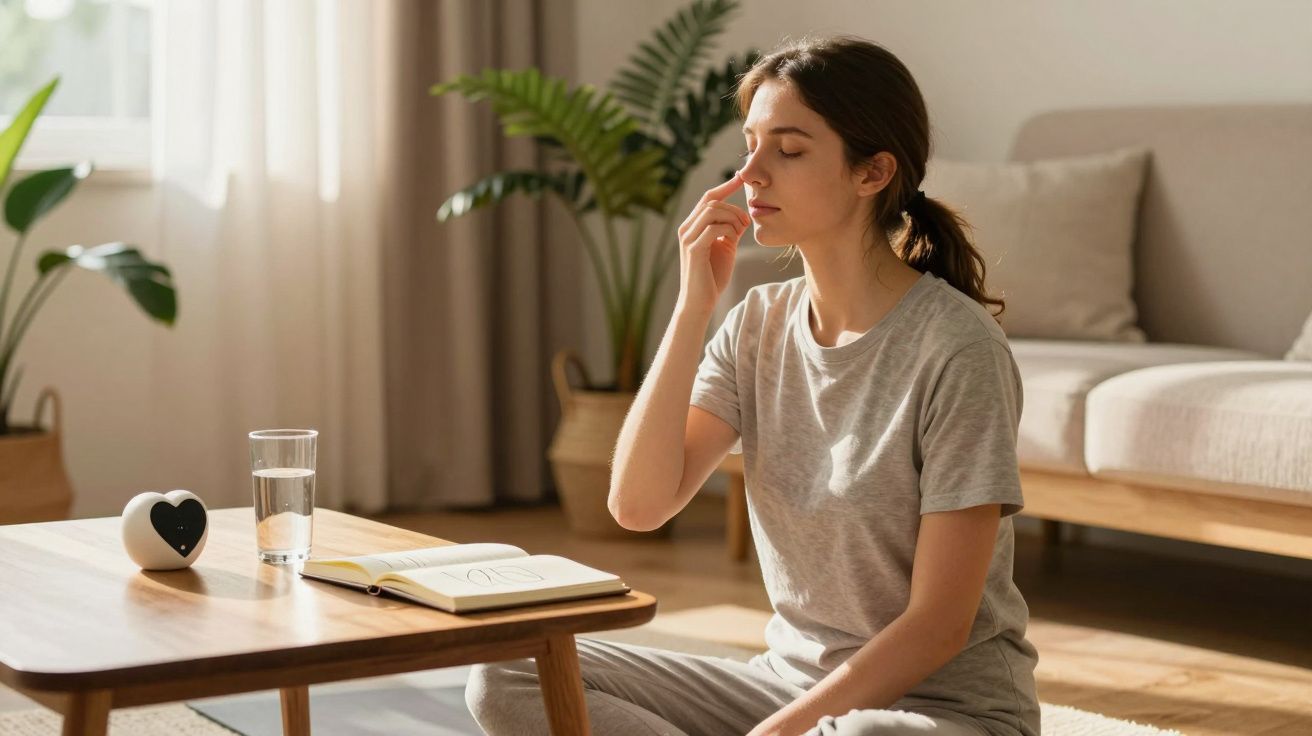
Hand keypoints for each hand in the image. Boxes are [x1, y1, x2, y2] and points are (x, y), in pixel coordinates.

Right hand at [675, 171, 748, 314]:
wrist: (700, 302)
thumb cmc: (712, 276)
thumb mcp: (725, 247)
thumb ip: (730, 230)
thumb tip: (742, 216)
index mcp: (692, 226)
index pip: (707, 197)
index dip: (725, 186)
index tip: (740, 177)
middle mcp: (686, 228)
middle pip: (711, 200)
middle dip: (734, 207)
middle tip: (746, 223)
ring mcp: (688, 238)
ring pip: (712, 210)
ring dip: (732, 217)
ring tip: (740, 232)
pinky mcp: (694, 249)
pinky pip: (714, 227)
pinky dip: (729, 229)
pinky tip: (734, 239)